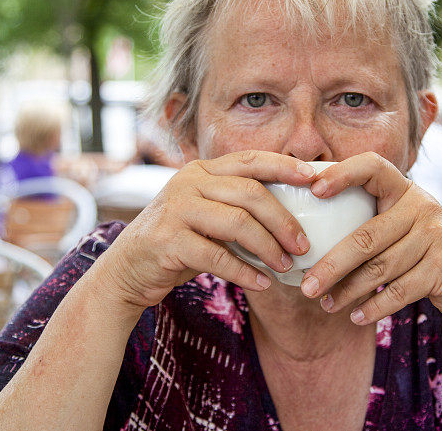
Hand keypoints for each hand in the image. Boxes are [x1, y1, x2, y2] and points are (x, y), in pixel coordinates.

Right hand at [94, 150, 315, 310]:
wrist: (126, 271)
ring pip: (237, 223)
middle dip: (283, 220)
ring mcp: (175, 209)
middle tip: (303, 244)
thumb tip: (293, 220)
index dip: (284, 166)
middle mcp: (188, 182)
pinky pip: (217, 257)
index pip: (250, 159)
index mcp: (202, 171)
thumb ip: (237, 208)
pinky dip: (245, 272)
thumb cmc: (179, 243)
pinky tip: (262, 283)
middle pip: (250, 193)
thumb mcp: (207, 216)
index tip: (314, 177)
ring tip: (286, 265)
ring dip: (268, 247)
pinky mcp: (167, 240)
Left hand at [299, 152, 441, 325]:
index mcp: (405, 190)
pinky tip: (354, 316)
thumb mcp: (402, 223)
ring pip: (379, 269)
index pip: (373, 166)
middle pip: (366, 237)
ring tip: (325, 304)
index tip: (313, 190)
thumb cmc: (421, 250)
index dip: (342, 173)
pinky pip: (398, 292)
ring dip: (347, 291)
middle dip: (331, 265)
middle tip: (306, 286)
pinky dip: (373, 307)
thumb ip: (368, 219)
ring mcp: (437, 237)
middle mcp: (422, 207)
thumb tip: (306, 231)